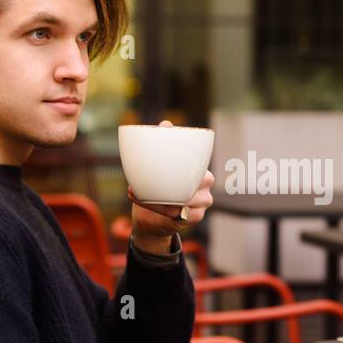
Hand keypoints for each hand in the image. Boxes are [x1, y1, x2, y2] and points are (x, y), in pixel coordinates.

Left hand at [127, 120, 212, 253]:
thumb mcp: (157, 167)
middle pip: (197, 180)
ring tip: (138, 192)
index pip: (197, 162)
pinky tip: (145, 203)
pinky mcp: (196, 217)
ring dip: (161, 196)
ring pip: (186, 197)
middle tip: (146, 177)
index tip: (155, 159)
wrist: (150, 219)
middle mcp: (205, 186)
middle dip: (171, 180)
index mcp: (200, 170)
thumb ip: (163, 145)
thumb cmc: (156, 189)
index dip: (177, 161)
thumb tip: (166, 124)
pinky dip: (160, 208)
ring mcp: (203, 203)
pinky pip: (180, 212)